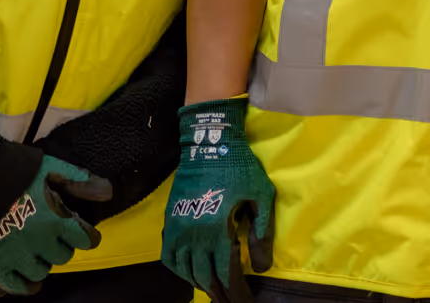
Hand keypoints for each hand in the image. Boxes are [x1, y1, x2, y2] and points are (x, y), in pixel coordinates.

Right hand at [0, 156, 110, 295]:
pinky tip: (27, 280)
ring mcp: (18, 255)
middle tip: (53, 237)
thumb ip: (78, 180)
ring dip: (43, 263)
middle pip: (63, 256)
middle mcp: (42, 242)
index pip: (85, 239)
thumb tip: (107, 191)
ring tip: (37, 252)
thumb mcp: (49, 167)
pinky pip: (13, 285)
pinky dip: (22, 285)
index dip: (84, 234)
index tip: (79, 230)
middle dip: (62, 247)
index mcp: (58, 219)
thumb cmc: (11, 172)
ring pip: (41, 272)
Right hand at [161, 97, 275, 302]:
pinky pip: (168, 256)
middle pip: (205, 276)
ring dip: (200, 284)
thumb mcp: (260, 195)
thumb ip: (260, 231)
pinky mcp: (170, 222)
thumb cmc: (239, 167)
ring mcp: (178, 229)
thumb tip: (261, 266)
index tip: (245, 301)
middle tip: (231, 302)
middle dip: (219, 294)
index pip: (226, 272)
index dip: (235, 291)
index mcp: (217, 229)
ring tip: (215, 292)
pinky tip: (190, 274)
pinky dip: (178, 271)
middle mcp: (193, 234)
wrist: (208, 144)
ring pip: (185, 270)